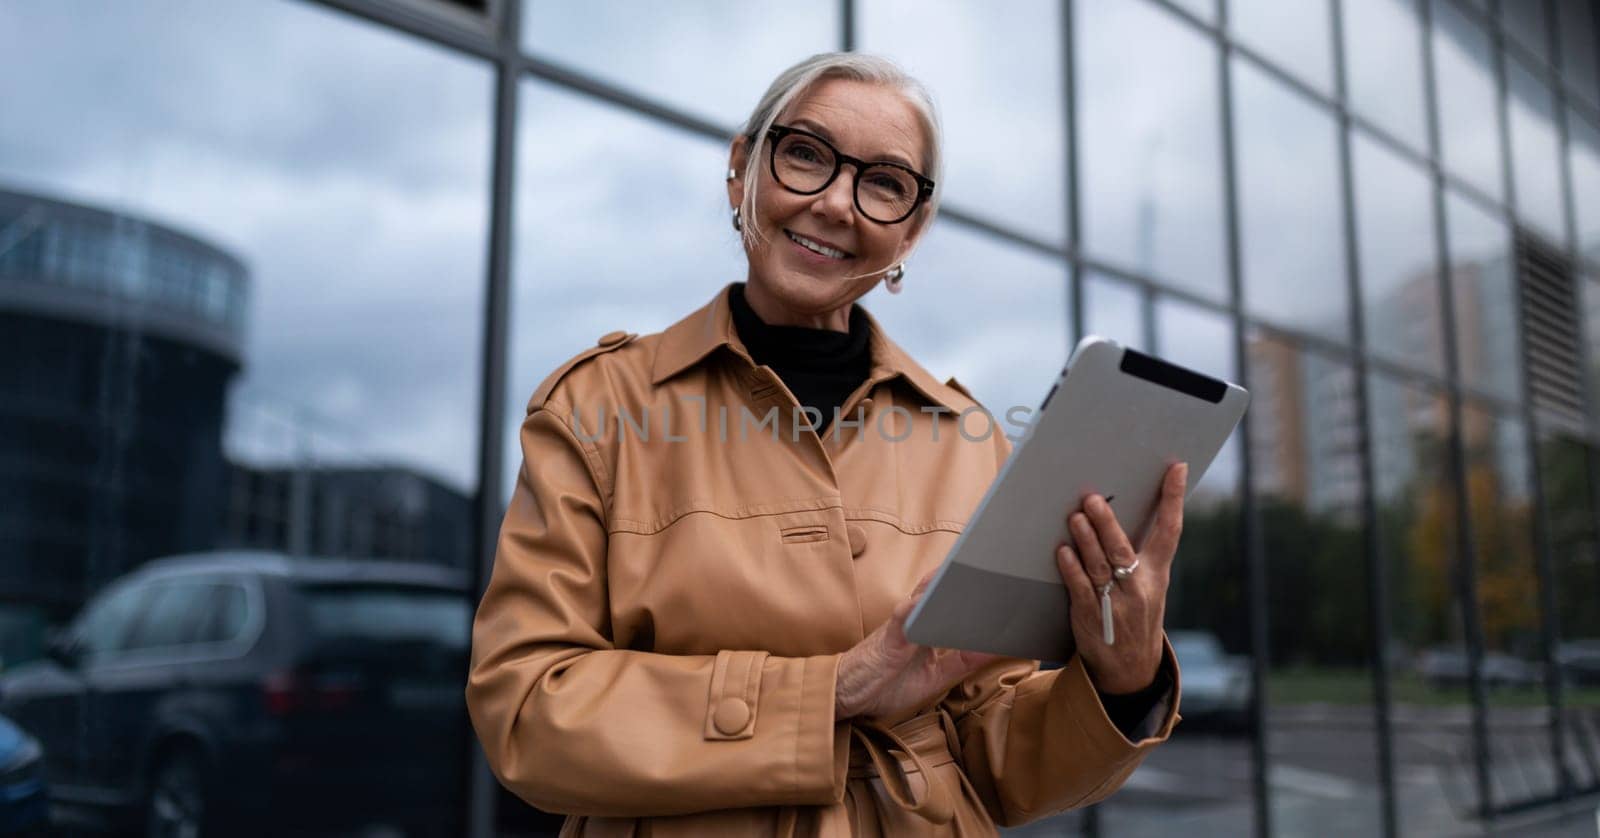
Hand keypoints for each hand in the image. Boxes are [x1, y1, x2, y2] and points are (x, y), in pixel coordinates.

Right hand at [834, 570, 1002, 722]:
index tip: (1005, 574)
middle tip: (994, 560)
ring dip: (943, 584)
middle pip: (942, 590)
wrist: (845, 695)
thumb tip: (997, 648)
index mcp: (927, 625)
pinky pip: (899, 622)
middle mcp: (914, 618)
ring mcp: (899, 627)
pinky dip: (911, 610)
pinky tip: (922, 602)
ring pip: (923, 599)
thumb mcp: (936, 676)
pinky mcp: (886, 641)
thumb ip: (963, 661)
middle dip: (965, 575)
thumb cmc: (887, 682)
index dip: (977, 587)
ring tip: (966, 570)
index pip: (954, 600)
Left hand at [1056, 462, 1186, 694]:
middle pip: (1123, 548)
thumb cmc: (1135, 613)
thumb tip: (1114, 511)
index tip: (1177, 468)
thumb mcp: (1148, 586)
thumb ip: (1137, 554)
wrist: (1130, 667)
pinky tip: (1062, 550)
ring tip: (1075, 517)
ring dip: (1086, 540)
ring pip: (1100, 566)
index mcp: (1157, 573)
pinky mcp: (1091, 615)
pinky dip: (1071, 568)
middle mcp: (1139, 587)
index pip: (1169, 530)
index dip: (1173, 498)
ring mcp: (1116, 602)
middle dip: (1107, 522)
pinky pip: (1080, 588)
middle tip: (1092, 498)